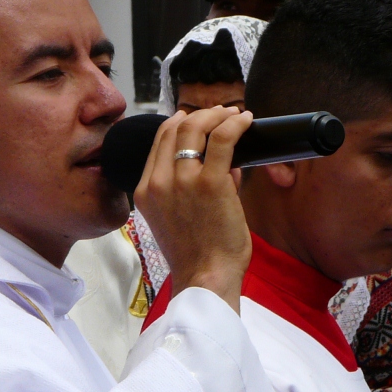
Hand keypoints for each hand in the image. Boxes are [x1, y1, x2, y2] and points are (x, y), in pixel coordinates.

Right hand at [134, 106, 253, 312]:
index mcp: (146, 191)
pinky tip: (246, 121)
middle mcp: (160, 182)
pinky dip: (236, 124)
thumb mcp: (176, 220)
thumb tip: (228, 164)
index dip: (178, 122)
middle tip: (221, 114)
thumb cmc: (198, 256)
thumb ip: (194, 189)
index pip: (158, 141)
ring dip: (218, 115)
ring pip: (197, 127)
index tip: (195, 118)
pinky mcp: (211, 182)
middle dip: (201, 115)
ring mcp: (183, 180)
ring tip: (234, 115)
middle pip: (176, 128)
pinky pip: (224, 139)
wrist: (205, 278)